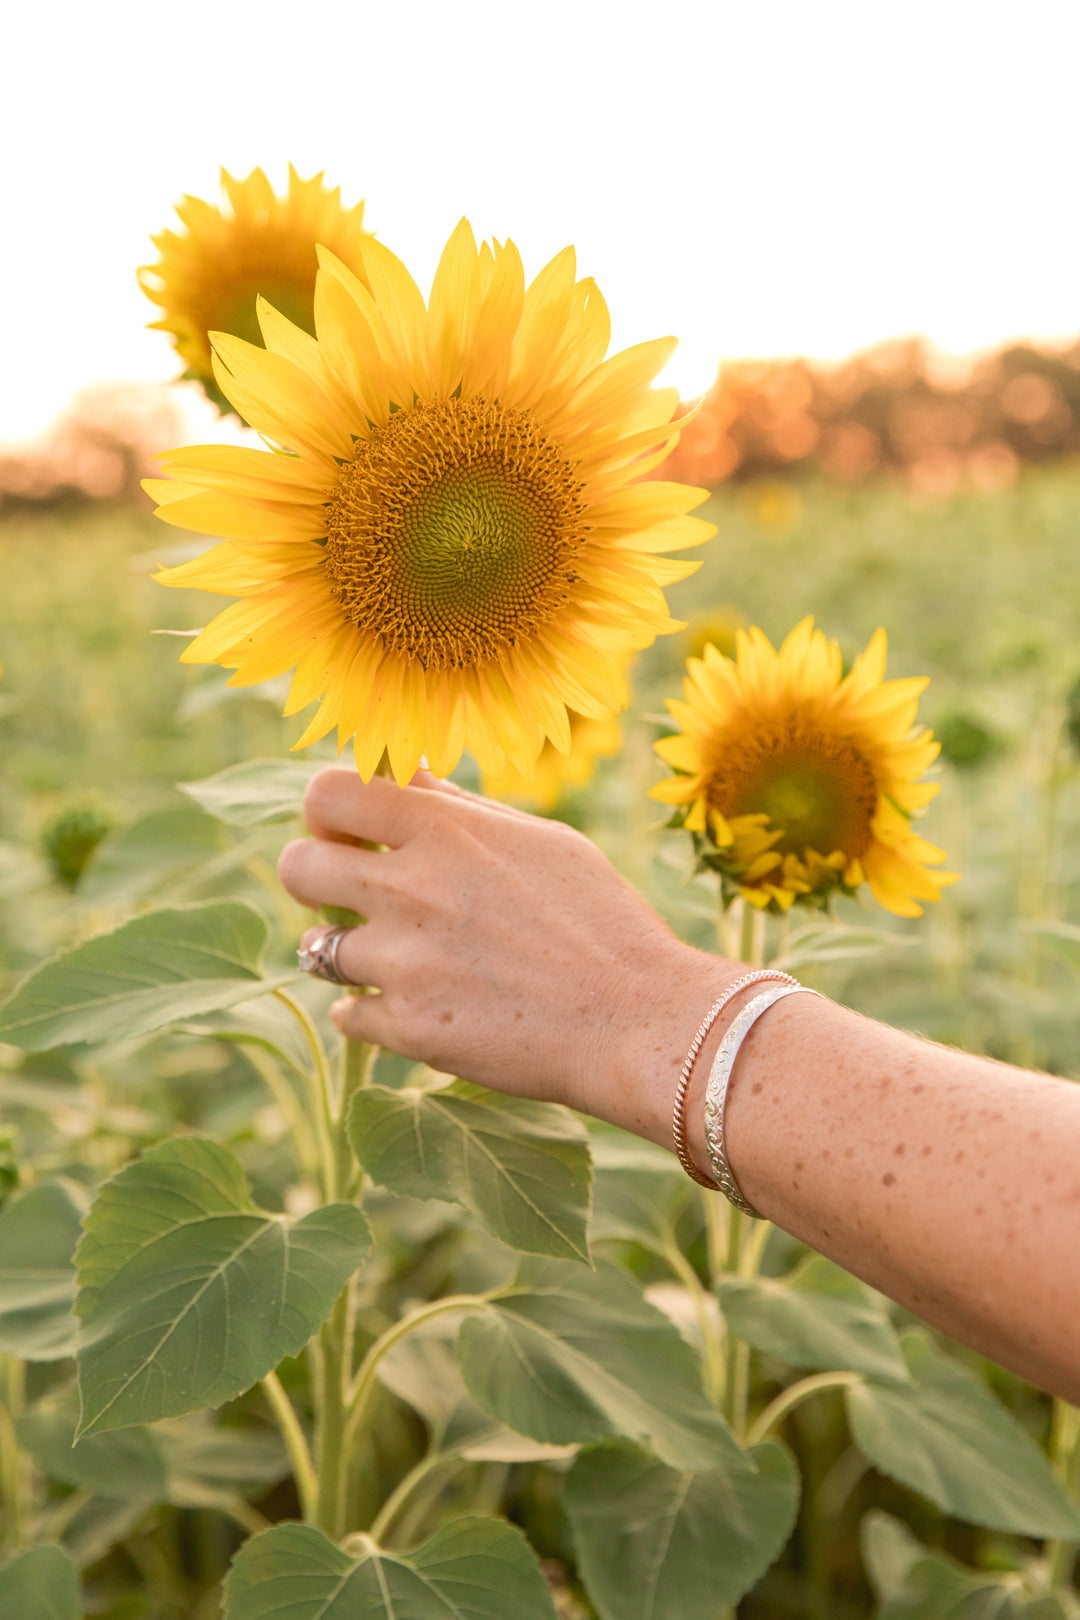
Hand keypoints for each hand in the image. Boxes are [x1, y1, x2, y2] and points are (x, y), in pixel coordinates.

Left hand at [277, 767, 732, 1131]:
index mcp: (445, 831)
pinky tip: (416, 1005)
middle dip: (315, 877)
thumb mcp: (540, 840)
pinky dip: (370, 1013)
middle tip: (351, 895)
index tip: (350, 832)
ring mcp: (405, 964)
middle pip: (297, 866)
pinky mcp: (409, 1029)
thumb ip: (460, 808)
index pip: (327, 793)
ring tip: (399, 958)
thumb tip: (404, 772)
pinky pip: (346, 1014)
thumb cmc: (601, 921)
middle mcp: (412, 890)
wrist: (636, 1020)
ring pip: (314, 949)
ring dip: (346, 952)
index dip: (328, 812)